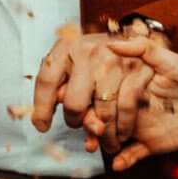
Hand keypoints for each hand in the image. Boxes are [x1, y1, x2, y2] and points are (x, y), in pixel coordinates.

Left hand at [30, 30, 156, 152]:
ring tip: (102, 141)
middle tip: (77, 124)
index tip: (42, 126)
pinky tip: (120, 133)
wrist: (127, 38)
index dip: (41, 109)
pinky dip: (123, 126)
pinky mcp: (136, 69)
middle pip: (74, 103)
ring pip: (103, 111)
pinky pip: (126, 108)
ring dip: (103, 133)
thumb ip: (59, 91)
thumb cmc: (91, 58)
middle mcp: (88, 51)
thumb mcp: (69, 65)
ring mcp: (113, 60)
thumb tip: (44, 123)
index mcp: (66, 47)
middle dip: (74, 121)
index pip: (46, 81)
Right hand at [96, 36, 177, 171]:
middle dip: (98, 123)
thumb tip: (111, 45)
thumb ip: (144, 50)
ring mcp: (142, 123)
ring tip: (106, 147)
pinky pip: (133, 154)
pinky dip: (124, 160)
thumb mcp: (174, 59)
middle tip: (96, 129)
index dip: (98, 99)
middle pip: (105, 115)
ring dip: (107, 142)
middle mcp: (133, 103)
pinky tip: (118, 164)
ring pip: (114, 135)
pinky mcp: (153, 142)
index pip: (107, 91)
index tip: (89, 104)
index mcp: (132, 82)